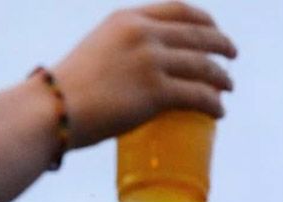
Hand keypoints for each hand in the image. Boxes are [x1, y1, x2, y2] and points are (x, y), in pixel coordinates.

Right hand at [53, 3, 236, 148]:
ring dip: (222, 77)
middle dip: (221, 44)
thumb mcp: (94, 53)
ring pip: (203, 66)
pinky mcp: (156, 92)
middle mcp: (142, 34)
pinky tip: (220, 111)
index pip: (178, 9)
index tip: (213, 28)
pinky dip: (214, 104)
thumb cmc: (64, 92)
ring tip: (228, 87)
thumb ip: (116, 54)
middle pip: (198, 35)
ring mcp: (151, 62)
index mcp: (127, 19)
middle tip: (231, 57)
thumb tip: (129, 76)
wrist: (51, 110)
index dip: (204, 19)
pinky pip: (198, 96)